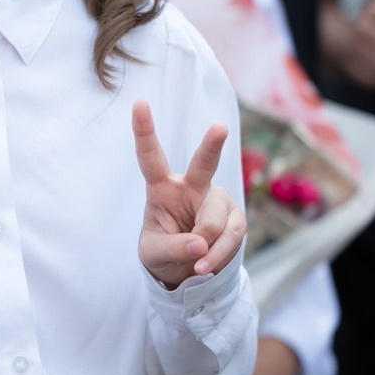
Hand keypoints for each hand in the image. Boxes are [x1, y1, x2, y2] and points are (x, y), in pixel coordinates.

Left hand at [132, 100, 245, 287]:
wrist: (184, 271)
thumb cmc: (162, 252)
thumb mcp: (154, 254)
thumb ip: (174, 248)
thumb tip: (201, 245)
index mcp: (161, 187)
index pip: (150, 156)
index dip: (144, 130)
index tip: (139, 103)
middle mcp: (191, 187)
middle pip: (203, 164)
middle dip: (212, 145)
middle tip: (219, 127)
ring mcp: (215, 200)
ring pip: (215, 218)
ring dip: (207, 245)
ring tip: (197, 264)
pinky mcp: (235, 217)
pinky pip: (232, 235)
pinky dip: (219, 254)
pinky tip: (206, 266)